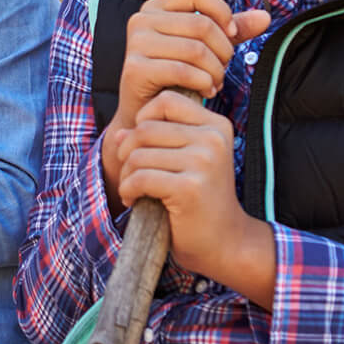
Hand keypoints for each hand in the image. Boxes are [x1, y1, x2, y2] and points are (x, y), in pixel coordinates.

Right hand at [102, 0, 267, 196]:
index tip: (232, 34)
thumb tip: (266, 16)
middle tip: (224, 70)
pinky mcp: (135, 68)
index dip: (221, 10)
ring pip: (195, 49)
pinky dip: (203, 83)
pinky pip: (183, 71)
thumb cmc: (177, 78)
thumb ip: (233, 31)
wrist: (148, 113)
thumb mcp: (207, 49)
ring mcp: (136, 43)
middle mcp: (142, 19)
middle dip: (223, 51)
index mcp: (157, 7)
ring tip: (216, 83)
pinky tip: (207, 92)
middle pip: (201, 24)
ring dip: (216, 71)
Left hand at [112, 90, 274, 302]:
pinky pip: (140, 178)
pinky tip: (134, 200)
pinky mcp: (189, 187)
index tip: (143, 146)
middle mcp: (213, 139)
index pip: (166, 101)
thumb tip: (118, 134)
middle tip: (132, 175)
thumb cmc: (200, 201)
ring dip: (127, 175)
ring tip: (135, 190)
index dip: (144, 119)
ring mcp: (203, 162)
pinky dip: (128, 190)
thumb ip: (155, 141)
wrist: (225, 242)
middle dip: (127, 152)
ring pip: (138, 154)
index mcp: (217, 126)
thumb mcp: (184, 161)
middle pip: (146, 128)